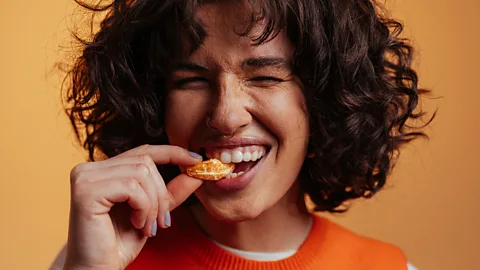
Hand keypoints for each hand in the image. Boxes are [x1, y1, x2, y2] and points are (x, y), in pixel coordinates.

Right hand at [63, 145, 201, 269]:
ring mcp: (84, 177)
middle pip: (145, 162)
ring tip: (147, 226)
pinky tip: (136, 224)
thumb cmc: (119, 244)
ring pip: (141, 173)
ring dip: (153, 204)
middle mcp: (88, 169)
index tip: (196, 160)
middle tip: (162, 221)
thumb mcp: (152, 212)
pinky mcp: (85, 191)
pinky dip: (143, 207)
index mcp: (102, 170)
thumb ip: (171, 191)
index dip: (172, 152)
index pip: (142, 151)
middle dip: (161, 193)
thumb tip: (197, 170)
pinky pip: (131, 187)